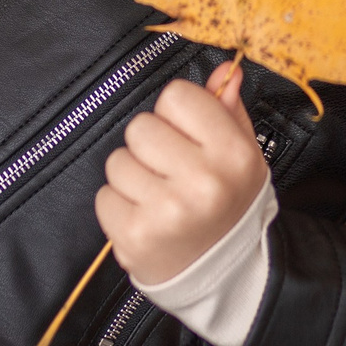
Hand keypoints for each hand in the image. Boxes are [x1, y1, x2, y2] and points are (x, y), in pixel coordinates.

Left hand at [96, 61, 268, 283]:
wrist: (223, 273)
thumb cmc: (228, 204)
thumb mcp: (241, 157)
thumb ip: (228, 111)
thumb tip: (222, 72)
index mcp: (233, 154)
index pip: (176, 97)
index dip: (176, 115)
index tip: (186, 138)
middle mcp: (203, 181)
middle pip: (141, 126)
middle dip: (151, 146)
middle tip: (171, 172)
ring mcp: (167, 211)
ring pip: (118, 161)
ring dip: (133, 176)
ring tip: (158, 196)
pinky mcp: (135, 236)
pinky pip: (104, 196)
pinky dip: (119, 206)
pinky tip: (145, 217)